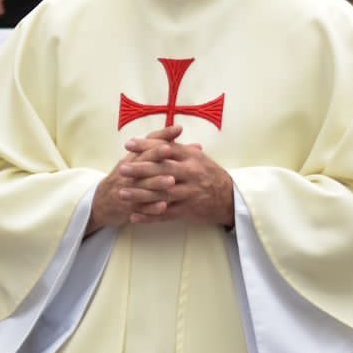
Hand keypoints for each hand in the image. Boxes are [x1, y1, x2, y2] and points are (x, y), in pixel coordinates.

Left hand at [89, 126, 235, 231]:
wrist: (230, 197)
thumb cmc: (208, 173)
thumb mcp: (197, 157)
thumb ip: (178, 148)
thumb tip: (159, 136)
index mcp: (191, 157)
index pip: (166, 148)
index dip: (147, 145)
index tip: (128, 144)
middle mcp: (191, 173)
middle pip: (162, 170)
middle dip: (140, 169)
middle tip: (122, 169)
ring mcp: (190, 192)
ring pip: (162, 194)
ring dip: (140, 194)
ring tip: (122, 193)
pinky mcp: (189, 210)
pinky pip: (166, 214)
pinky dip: (149, 216)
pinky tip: (134, 216)